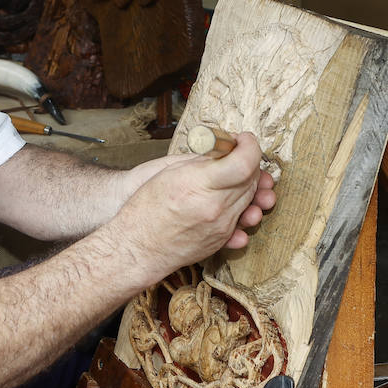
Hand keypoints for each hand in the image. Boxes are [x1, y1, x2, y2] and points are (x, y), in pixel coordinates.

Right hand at [106, 132, 275, 283]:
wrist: (136, 247)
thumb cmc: (145, 207)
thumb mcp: (170, 171)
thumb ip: (203, 159)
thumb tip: (224, 148)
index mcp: (199, 185)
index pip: (244, 163)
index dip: (250, 146)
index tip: (243, 140)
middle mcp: (215, 208)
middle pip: (251, 180)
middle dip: (249, 163)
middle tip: (238, 154)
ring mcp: (221, 227)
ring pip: (252, 200)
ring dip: (251, 185)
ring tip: (238, 176)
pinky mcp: (221, 240)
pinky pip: (244, 221)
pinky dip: (245, 207)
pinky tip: (235, 200)